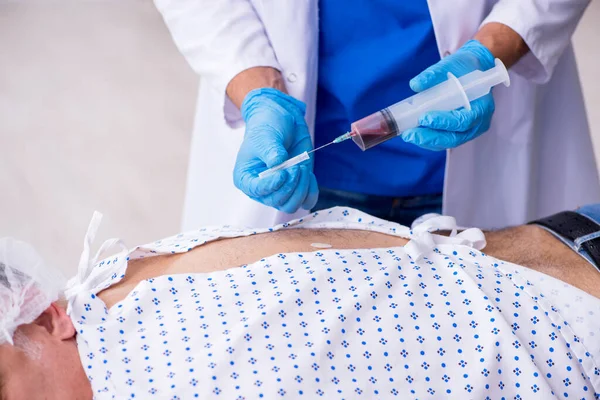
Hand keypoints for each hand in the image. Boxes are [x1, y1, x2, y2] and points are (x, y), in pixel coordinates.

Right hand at [233, 88, 318, 212]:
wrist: (282, 122)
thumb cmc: (267, 127)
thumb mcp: (266, 136)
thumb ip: (271, 151)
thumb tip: (278, 164)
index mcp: (246, 178)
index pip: (257, 191)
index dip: (272, 185)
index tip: (283, 172)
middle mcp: (262, 190)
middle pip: (277, 201)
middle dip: (290, 185)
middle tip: (296, 165)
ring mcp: (280, 190)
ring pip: (292, 205)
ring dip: (301, 188)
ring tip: (301, 167)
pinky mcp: (296, 187)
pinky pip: (306, 201)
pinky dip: (311, 190)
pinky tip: (308, 174)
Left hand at [401, 40, 496, 150]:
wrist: (469, 71)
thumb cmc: (462, 68)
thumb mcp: (451, 65)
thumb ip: (434, 74)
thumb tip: (415, 84)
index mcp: (482, 106)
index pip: (464, 120)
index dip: (445, 122)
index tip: (425, 118)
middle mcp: (477, 123)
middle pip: (454, 137)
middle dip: (430, 137)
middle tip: (410, 134)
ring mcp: (468, 131)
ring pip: (447, 142)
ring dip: (426, 141)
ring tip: (408, 135)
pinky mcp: (457, 134)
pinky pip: (442, 141)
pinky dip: (427, 140)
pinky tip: (413, 135)